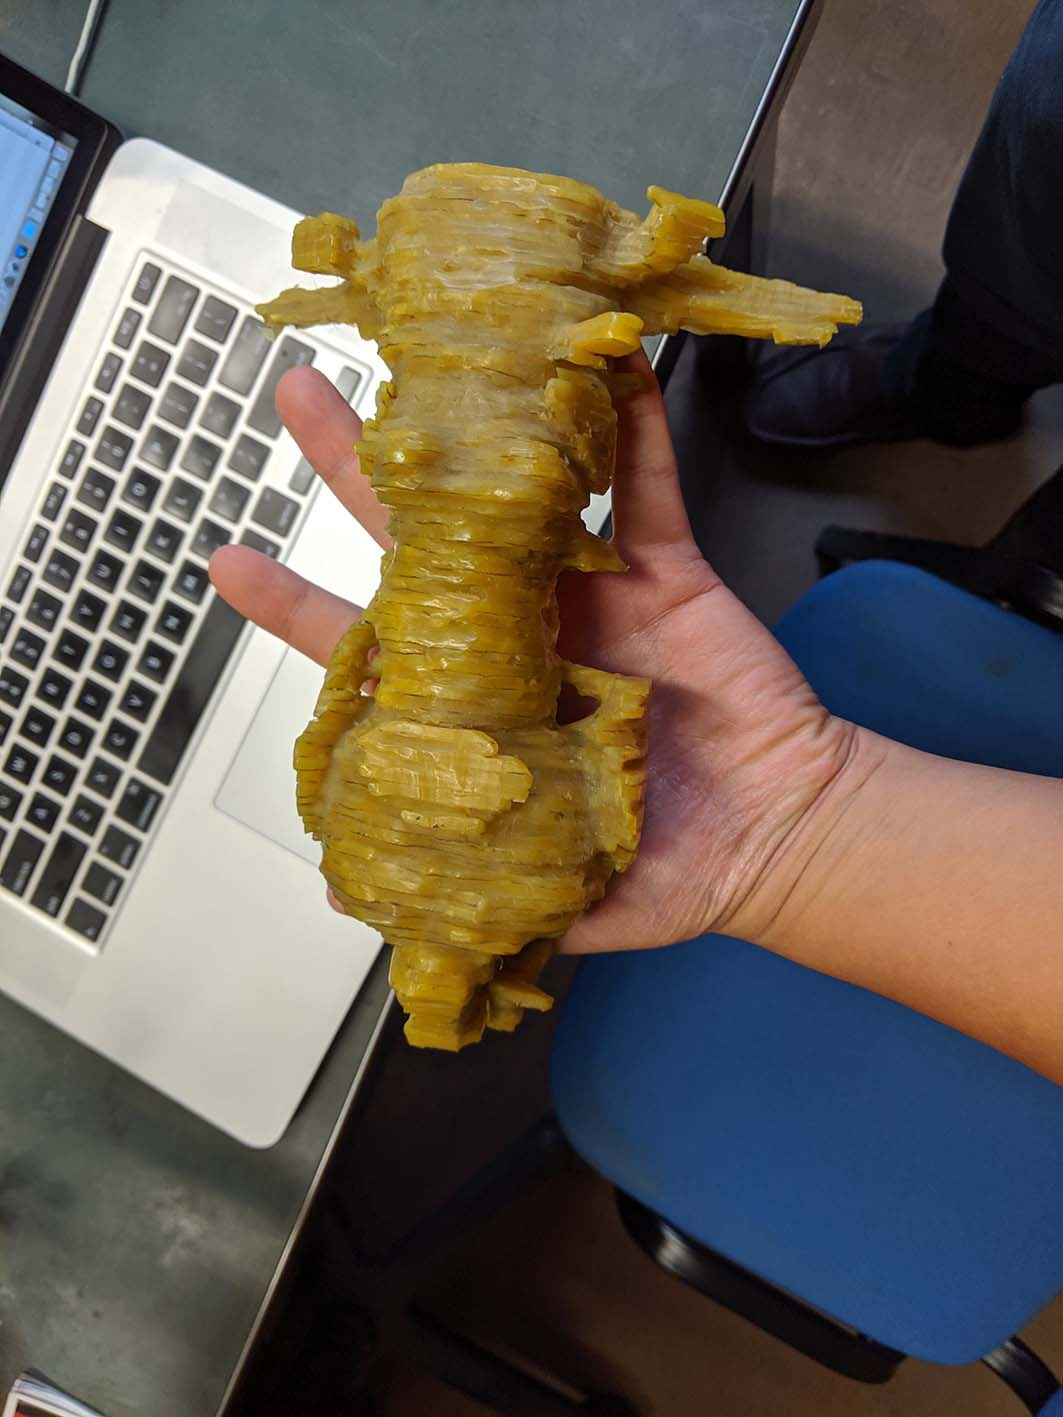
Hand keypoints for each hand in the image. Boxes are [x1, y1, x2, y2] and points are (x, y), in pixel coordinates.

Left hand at [210, 355, 864, 956]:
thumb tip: (346, 897)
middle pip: (422, 544)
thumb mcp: (551, 895)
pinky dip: (634, 426)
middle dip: (357, 471)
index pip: (370, 651)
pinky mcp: (665, 573)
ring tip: (438, 348)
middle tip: (302, 399)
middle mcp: (521, 637)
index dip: (298, 610)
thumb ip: (463, 889)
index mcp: (481, 708)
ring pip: (522, 495)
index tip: (229, 563)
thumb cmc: (666, 868)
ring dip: (487, 421)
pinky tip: (608, 358)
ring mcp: (590, 595)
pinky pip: (647, 487)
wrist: (773, 842)